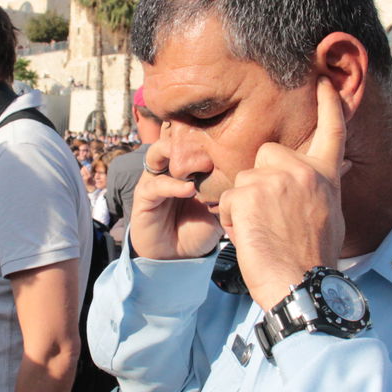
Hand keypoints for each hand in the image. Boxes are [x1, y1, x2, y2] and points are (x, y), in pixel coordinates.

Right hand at [128, 139, 224, 262]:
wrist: (178, 256)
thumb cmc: (199, 228)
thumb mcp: (220, 207)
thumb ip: (228, 189)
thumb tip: (247, 174)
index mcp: (185, 165)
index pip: (191, 139)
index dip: (205, 135)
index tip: (228, 141)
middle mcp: (168, 167)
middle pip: (172, 137)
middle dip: (191, 138)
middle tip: (213, 148)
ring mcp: (154, 179)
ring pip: (157, 152)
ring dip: (176, 152)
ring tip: (200, 164)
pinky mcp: (143, 196)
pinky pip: (156, 184)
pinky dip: (173, 185)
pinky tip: (189, 190)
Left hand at [217, 77, 347, 309]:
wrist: (301, 284)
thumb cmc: (313, 257)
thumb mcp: (330, 215)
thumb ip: (323, 186)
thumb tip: (339, 166)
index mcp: (326, 176)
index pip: (332, 131)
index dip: (328, 104)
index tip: (324, 82)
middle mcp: (303, 170)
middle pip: (267, 154)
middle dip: (261, 179)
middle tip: (271, 215)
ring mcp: (275, 179)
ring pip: (243, 179)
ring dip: (245, 205)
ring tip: (263, 232)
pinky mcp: (249, 193)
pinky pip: (229, 198)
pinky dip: (232, 219)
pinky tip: (249, 237)